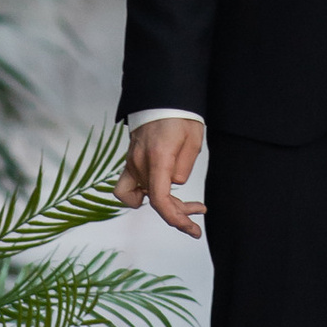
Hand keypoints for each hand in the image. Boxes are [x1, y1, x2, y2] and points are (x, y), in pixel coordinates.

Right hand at [118, 115, 206, 237]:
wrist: (161, 98)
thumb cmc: (179, 116)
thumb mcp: (192, 140)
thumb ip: (183, 167)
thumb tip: (174, 184)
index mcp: (158, 157)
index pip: (159, 199)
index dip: (175, 218)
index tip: (191, 227)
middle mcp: (139, 163)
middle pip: (155, 200)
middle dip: (179, 212)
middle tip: (199, 211)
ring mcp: (131, 162)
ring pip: (144, 196)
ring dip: (164, 203)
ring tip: (185, 203)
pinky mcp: (129, 161)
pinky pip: (127, 187)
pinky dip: (143, 196)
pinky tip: (158, 194)